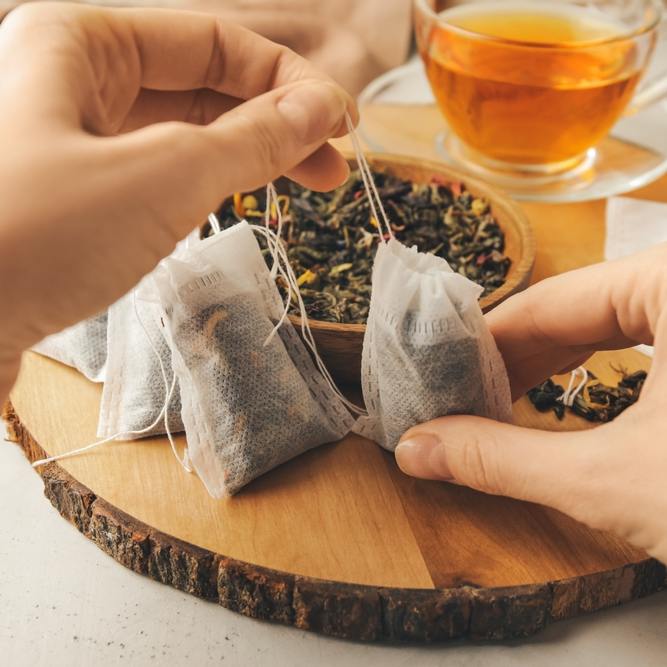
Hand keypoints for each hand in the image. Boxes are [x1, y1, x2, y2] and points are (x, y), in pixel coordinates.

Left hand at [0, 2, 356, 399]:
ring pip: (180, 132)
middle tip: (334, 166)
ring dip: (244, 154)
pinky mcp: (70, 197)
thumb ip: (251, 138)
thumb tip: (321, 108)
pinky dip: (204, 184)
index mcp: (81, 39)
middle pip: (200, 85)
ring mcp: (68, 140)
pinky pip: (155, 173)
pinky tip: (236, 200)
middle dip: (273, 120)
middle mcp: (70, 79)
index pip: (214, 41)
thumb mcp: (163, 176)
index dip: (289, 81)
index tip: (344, 126)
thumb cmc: (36, 237)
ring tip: (303, 184)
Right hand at [395, 245, 666, 563]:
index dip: (484, 342)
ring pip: (623, 322)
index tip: (440, 374)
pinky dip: (610, 371)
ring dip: (558, 366)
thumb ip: (501, 461)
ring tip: (507, 401)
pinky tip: (575, 397)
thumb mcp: (613, 482)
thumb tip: (416, 450)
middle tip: (465, 400)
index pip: (551, 299)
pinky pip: (657, 341)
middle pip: (584, 307)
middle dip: (518, 360)